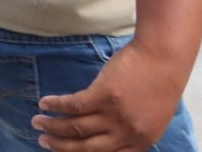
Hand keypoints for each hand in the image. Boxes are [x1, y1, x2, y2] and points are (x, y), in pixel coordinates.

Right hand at [32, 42, 184, 150]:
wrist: (164, 59)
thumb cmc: (158, 85)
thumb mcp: (150, 119)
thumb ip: (129, 130)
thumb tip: (103, 135)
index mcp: (140, 142)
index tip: (62, 150)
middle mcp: (126, 133)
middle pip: (85, 147)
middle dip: (60, 146)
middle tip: (43, 141)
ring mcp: (114, 115)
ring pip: (75, 127)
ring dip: (52, 126)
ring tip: (37, 122)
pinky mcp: (104, 95)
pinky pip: (73, 105)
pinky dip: (55, 105)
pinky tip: (44, 103)